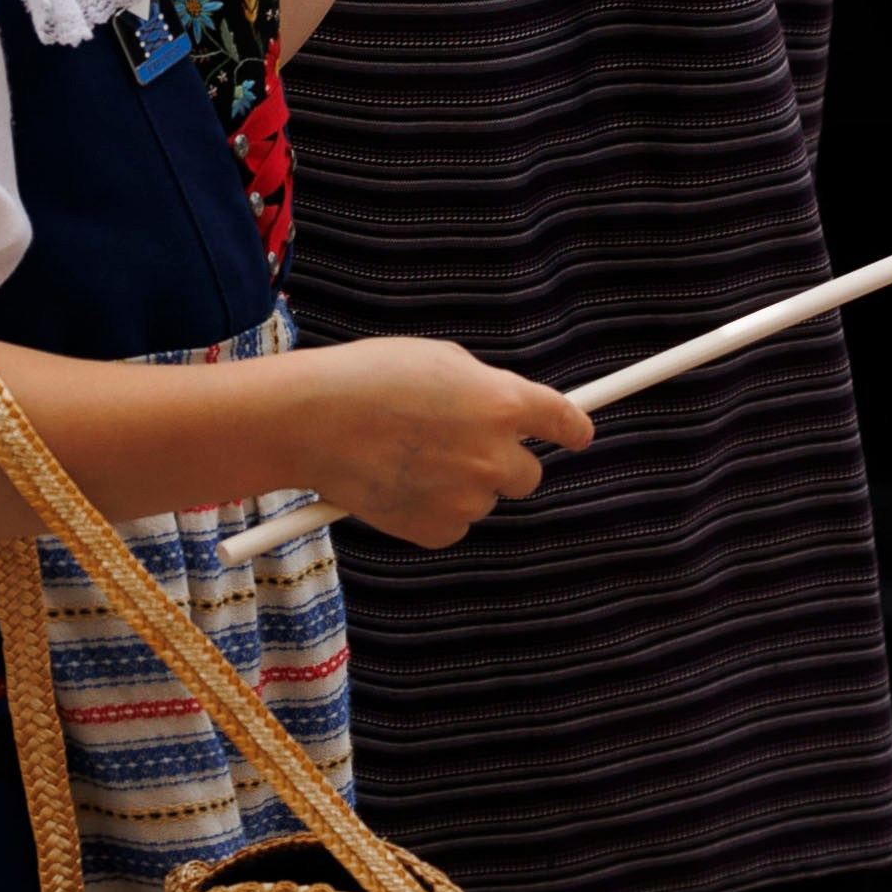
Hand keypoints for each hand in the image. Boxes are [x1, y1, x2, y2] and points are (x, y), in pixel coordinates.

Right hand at [284, 334, 594, 547]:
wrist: (313, 421)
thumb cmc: (370, 378)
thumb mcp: (441, 360)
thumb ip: (483, 388)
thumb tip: (499, 410)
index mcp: (503, 404)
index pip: (563, 421)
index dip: (574, 428)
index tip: (578, 433)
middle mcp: (495, 455)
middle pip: (528, 474)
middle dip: (505, 461)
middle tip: (462, 444)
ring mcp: (467, 498)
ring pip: (484, 498)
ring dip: (462, 483)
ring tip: (409, 456)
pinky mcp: (437, 531)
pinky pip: (452, 522)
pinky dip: (433, 509)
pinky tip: (399, 484)